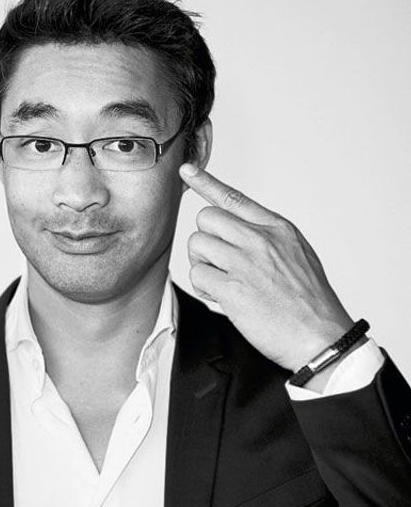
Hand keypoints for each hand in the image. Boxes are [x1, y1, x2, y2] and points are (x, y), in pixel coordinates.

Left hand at [180, 163, 353, 372]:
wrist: (320, 336)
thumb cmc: (309, 303)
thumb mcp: (298, 255)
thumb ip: (269, 239)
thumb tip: (239, 233)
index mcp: (277, 229)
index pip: (234, 198)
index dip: (206, 182)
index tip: (186, 170)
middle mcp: (260, 240)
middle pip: (206, 219)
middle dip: (206, 241)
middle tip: (219, 263)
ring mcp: (245, 263)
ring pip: (197, 245)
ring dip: (202, 265)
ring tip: (223, 282)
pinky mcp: (232, 288)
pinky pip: (197, 275)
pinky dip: (204, 288)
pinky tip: (222, 298)